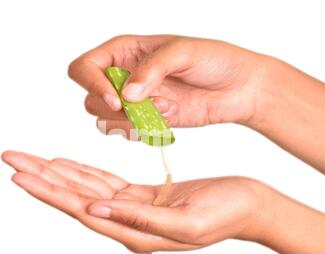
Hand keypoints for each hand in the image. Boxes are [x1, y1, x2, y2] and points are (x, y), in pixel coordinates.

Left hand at [2, 150, 269, 252]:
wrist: (249, 205)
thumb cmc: (226, 214)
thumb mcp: (186, 224)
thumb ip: (140, 222)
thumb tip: (95, 212)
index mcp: (134, 233)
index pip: (80, 211)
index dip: (48, 192)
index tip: (19, 175)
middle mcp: (126, 223)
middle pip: (74, 197)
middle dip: (40, 177)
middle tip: (10, 158)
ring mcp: (132, 209)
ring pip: (85, 188)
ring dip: (55, 172)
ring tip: (29, 158)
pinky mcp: (141, 196)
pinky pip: (104, 182)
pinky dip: (83, 171)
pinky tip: (65, 164)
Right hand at [68, 35, 270, 134]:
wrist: (239, 88)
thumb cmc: (215, 60)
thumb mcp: (183, 53)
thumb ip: (152, 69)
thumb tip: (127, 93)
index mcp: (125, 50)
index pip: (85, 67)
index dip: (92, 84)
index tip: (118, 99)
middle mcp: (124, 75)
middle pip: (91, 97)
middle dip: (115, 107)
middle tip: (146, 104)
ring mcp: (135, 100)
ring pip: (106, 119)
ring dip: (132, 121)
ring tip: (165, 109)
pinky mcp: (147, 120)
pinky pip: (128, 132)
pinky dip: (142, 132)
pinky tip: (166, 121)